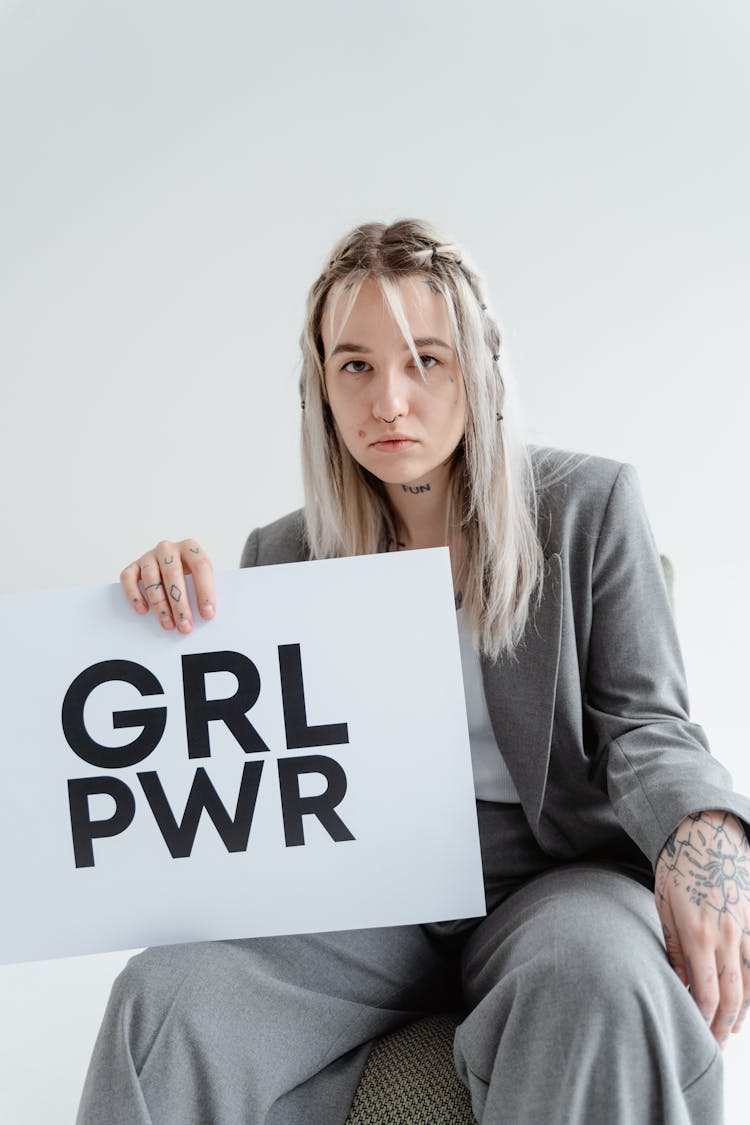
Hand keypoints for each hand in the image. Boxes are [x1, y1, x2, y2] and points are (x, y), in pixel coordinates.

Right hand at [120, 539, 214, 633]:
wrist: (167, 567)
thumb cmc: (187, 576)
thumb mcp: (199, 579)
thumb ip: (202, 592)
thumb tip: (204, 614)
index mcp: (190, 548)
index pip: (201, 567)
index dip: (205, 591)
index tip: (207, 614)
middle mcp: (168, 549)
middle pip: (174, 575)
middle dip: (180, 604)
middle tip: (185, 626)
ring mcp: (149, 556)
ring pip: (151, 579)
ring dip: (160, 605)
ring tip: (168, 624)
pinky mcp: (133, 566)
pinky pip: (129, 579)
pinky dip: (135, 596)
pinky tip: (143, 610)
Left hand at [655, 810, 749, 1046]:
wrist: (704, 832)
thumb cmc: (676, 867)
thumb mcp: (664, 905)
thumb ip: (673, 947)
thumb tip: (679, 982)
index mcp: (698, 933)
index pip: (705, 992)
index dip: (703, 1019)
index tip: (697, 1034)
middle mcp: (725, 934)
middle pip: (731, 995)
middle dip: (723, 1025)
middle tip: (714, 1044)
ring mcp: (745, 926)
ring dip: (743, 1011)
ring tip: (732, 1029)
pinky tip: (748, 1000)